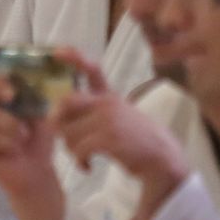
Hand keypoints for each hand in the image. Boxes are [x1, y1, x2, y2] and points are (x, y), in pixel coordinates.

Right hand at [0, 36, 60, 198]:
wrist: (38, 172)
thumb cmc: (40, 138)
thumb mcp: (46, 111)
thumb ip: (45, 91)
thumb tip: (60, 67)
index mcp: (3, 94)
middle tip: (12, 94)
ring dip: (9, 124)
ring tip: (24, 135)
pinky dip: (5, 142)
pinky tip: (16, 148)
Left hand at [52, 50, 188, 185]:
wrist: (162, 157)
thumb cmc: (136, 140)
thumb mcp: (119, 117)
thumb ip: (94, 111)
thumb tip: (58, 116)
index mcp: (109, 97)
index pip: (91, 69)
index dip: (74, 58)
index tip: (57, 52)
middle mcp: (108, 103)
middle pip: (66, 102)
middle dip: (58, 123)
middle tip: (66, 139)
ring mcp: (109, 119)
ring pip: (68, 132)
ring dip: (70, 150)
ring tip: (82, 157)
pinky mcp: (110, 137)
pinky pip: (79, 149)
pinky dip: (80, 161)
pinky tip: (87, 167)